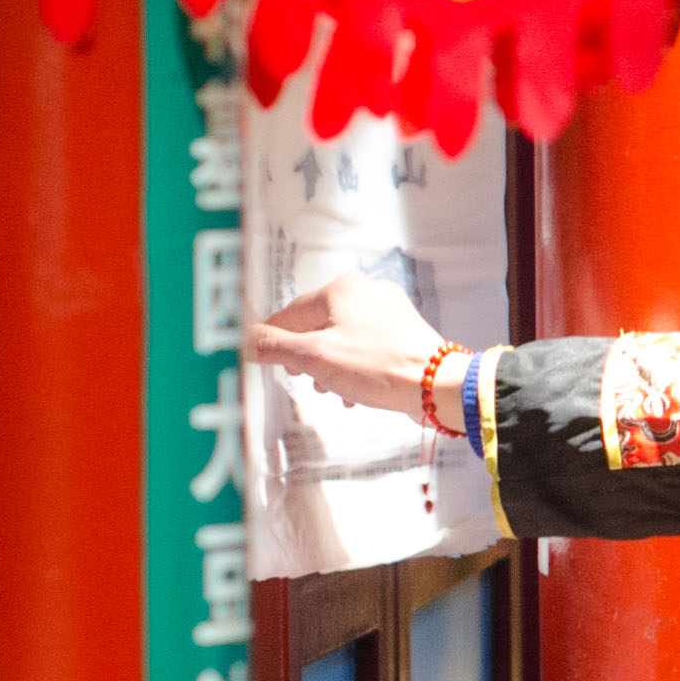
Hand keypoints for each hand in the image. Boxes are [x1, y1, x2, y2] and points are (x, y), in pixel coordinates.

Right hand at [248, 269, 447, 416]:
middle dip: (306, 355)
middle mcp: (368, 290)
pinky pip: (367, 346)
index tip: (265, 359)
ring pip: (343, 336)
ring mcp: (390, 310)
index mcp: (343, 288)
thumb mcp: (315, 357)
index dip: (275, 339)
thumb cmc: (377, 367)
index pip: (292, 312)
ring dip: (329, 364)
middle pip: (318, 323)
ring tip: (329, 389)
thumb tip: (244, 339)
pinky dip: (354, 366)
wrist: (436, 385)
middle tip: (301, 378)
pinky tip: (354, 392)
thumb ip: (274, 346)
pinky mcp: (406, 332)